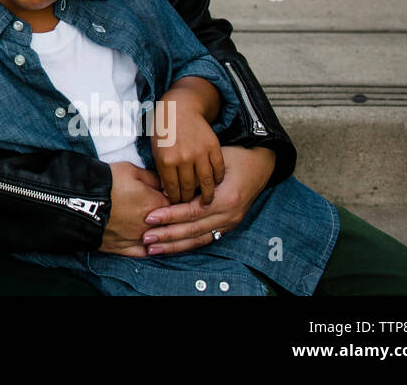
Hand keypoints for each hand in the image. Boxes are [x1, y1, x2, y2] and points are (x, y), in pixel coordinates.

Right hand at [99, 162, 169, 257]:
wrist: (80, 201)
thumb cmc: (107, 182)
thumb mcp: (131, 170)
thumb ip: (153, 178)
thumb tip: (165, 184)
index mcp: (157, 204)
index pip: (178, 203)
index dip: (175, 198)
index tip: (168, 195)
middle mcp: (153, 225)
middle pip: (171, 224)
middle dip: (170, 218)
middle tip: (160, 209)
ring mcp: (139, 239)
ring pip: (159, 241)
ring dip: (161, 234)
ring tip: (155, 226)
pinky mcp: (124, 248)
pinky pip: (143, 252)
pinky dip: (148, 248)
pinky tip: (148, 242)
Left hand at [141, 146, 275, 254]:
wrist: (260, 164)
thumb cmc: (234, 157)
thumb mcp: (214, 161)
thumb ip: (194, 177)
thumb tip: (165, 189)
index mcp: (225, 198)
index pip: (192, 212)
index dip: (170, 216)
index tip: (149, 217)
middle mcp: (229, 215)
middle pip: (193, 229)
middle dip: (168, 235)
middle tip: (146, 238)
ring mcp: (230, 223)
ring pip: (199, 239)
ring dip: (175, 245)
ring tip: (153, 249)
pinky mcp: (229, 226)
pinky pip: (206, 239)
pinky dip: (187, 244)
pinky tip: (171, 248)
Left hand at [151, 104, 224, 204]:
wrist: (179, 107)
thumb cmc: (163, 130)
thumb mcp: (156, 150)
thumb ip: (162, 171)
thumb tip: (167, 192)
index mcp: (166, 160)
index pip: (172, 189)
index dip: (174, 201)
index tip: (177, 207)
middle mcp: (183, 158)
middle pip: (188, 189)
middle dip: (188, 201)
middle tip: (190, 207)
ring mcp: (200, 153)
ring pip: (205, 182)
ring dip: (206, 195)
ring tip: (206, 202)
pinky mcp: (213, 148)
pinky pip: (218, 169)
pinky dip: (218, 179)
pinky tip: (216, 185)